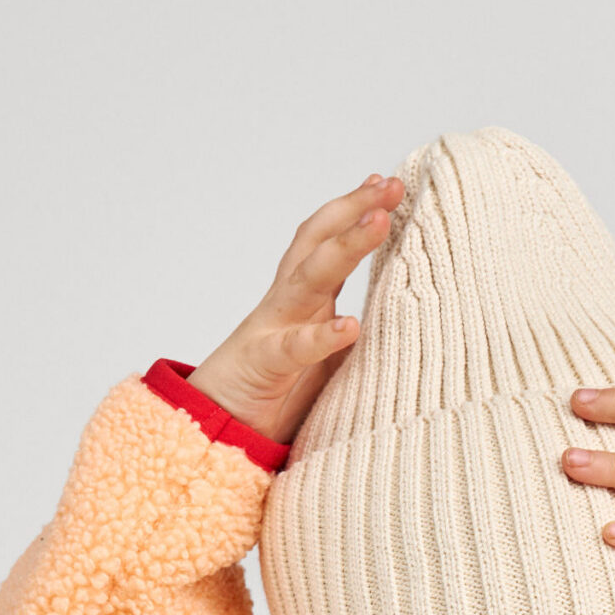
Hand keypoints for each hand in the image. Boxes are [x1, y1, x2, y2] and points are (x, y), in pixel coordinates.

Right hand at [186, 175, 404, 443]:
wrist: (213, 429)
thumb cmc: (273, 394)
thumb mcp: (321, 357)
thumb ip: (349, 335)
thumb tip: (400, 328)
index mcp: (303, 300)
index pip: (328, 242)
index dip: (355, 210)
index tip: (386, 184)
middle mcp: (288, 304)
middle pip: (319, 242)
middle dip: (354, 209)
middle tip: (390, 184)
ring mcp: (273, 329)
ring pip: (311, 277)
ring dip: (346, 246)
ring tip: (380, 222)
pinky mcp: (264, 366)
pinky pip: (294, 347)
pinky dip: (321, 337)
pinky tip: (350, 326)